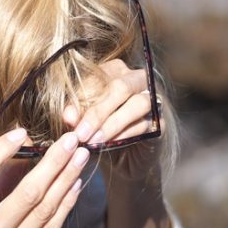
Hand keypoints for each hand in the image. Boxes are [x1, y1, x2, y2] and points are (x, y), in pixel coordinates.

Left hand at [62, 59, 165, 181]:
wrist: (120, 157)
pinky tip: (110, 144)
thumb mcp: (82, 119)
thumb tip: (69, 116)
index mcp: (114, 70)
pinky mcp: (160, 121)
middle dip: (98, 112)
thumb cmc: (96, 129)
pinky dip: (126, 135)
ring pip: (138, 104)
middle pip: (120, 87)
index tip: (67, 119)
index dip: (82, 98)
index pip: (99, 77)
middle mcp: (136, 79)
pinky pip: (146, 124)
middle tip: (81, 134)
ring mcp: (153, 98)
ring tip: (94, 141)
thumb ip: (76, 114)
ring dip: (113, 124)